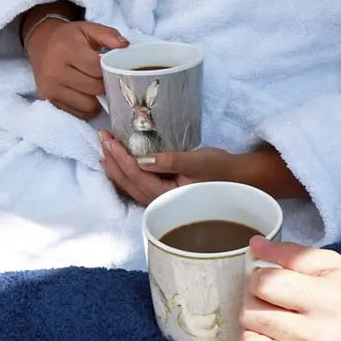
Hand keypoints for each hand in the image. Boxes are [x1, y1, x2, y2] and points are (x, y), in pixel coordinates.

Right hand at [25, 17, 126, 119]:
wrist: (40, 43)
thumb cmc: (69, 37)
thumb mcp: (89, 28)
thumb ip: (109, 35)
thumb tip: (124, 45)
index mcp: (66, 50)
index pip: (97, 69)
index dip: (109, 69)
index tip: (111, 66)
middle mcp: (55, 71)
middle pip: (95, 87)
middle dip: (105, 83)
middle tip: (105, 76)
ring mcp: (50, 88)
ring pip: (88, 104)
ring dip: (97, 97)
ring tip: (95, 85)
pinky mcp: (48, 99)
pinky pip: (78, 113)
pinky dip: (87, 107)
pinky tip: (86, 94)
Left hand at [100, 135, 236, 204]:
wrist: (238, 179)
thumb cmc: (221, 169)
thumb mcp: (197, 161)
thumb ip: (169, 160)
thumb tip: (140, 159)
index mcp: (165, 196)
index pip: (135, 174)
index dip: (119, 156)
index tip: (108, 139)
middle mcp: (158, 202)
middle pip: (127, 181)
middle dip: (112, 160)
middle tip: (102, 138)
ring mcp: (160, 200)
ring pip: (129, 184)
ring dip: (116, 167)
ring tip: (105, 151)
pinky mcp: (164, 195)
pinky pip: (137, 185)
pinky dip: (125, 173)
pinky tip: (121, 166)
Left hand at [239, 237, 340, 340]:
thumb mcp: (335, 266)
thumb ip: (294, 254)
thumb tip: (255, 245)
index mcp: (326, 298)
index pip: (266, 284)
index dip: (257, 278)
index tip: (267, 280)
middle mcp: (318, 336)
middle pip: (251, 315)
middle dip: (252, 303)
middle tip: (266, 302)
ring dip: (250, 335)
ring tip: (264, 328)